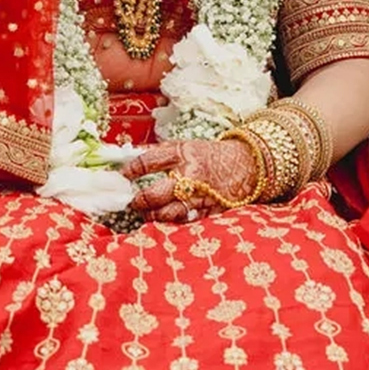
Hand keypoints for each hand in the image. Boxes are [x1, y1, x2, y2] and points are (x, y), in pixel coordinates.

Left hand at [124, 138, 260, 224]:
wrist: (246, 165)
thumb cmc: (211, 156)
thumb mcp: (186, 146)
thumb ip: (160, 154)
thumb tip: (130, 164)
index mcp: (184, 154)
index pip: (148, 162)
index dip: (130, 171)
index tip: (121, 177)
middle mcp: (191, 175)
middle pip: (154, 194)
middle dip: (139, 201)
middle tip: (133, 202)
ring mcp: (201, 197)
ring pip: (168, 214)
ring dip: (153, 216)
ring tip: (148, 213)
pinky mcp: (210, 212)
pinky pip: (185, 223)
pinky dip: (172, 223)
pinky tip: (165, 220)